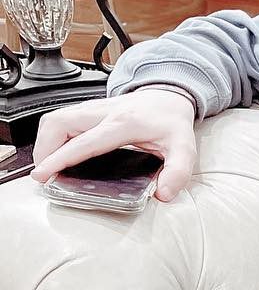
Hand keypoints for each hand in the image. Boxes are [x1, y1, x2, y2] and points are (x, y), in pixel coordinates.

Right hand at [31, 88, 197, 202]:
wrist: (169, 95)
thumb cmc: (172, 121)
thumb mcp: (184, 149)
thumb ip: (177, 172)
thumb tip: (163, 194)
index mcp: (123, 123)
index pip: (84, 141)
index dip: (60, 158)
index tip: (44, 174)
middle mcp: (103, 112)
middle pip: (58, 123)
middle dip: (44, 149)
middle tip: (44, 174)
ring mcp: (93, 108)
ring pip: (54, 119)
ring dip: (45, 142)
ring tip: (47, 166)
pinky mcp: (88, 109)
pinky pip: (61, 119)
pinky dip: (52, 136)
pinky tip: (57, 152)